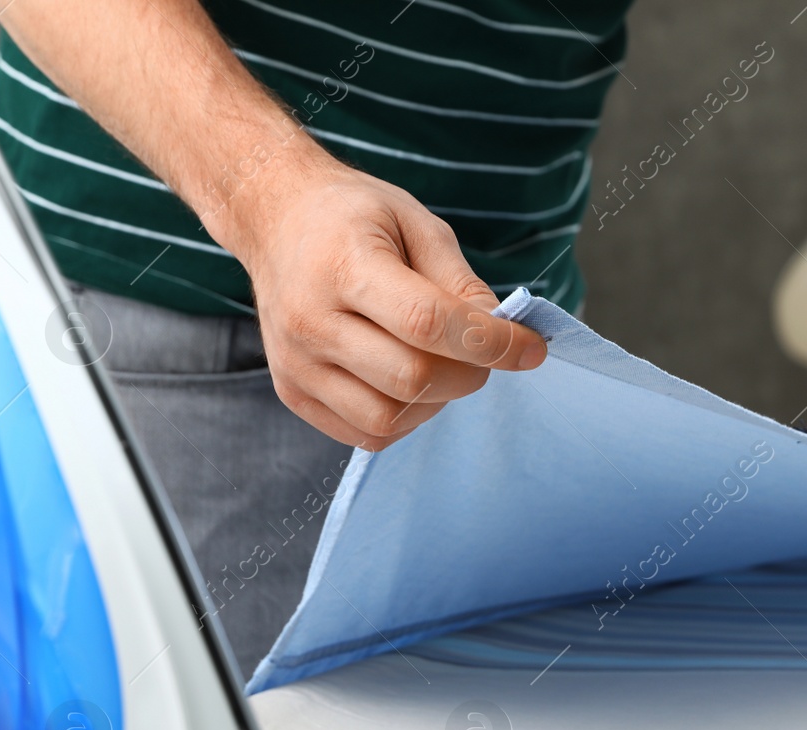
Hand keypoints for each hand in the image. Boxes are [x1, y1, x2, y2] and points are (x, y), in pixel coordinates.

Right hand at [225, 157, 545, 448]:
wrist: (275, 218)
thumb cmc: (352, 218)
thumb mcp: (415, 223)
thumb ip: (460, 281)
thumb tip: (501, 335)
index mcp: (342, 265)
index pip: (426, 322)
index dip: (490, 343)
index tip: (531, 347)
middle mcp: (310, 320)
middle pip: (411, 378)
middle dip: (469, 373)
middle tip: (481, 352)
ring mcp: (296, 363)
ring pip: (389, 418)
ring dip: (437, 401)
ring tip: (440, 363)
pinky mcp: (293, 393)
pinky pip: (366, 434)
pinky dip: (405, 417)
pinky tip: (409, 382)